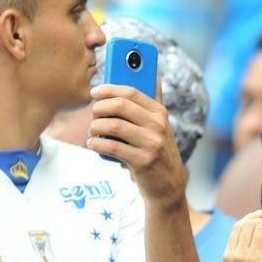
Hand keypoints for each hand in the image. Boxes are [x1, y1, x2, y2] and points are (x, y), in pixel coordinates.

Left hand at [88, 82, 185, 206]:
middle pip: (120, 106)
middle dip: (99, 108)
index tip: (94, 92)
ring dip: (95, 127)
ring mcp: (151, 143)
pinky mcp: (143, 161)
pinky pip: (112, 147)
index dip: (109, 89)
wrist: (169, 186)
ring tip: (92, 132)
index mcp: (160, 113)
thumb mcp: (161, 127)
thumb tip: (153, 75)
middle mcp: (158, 126)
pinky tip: (94, 145)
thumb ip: (155, 102)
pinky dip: (97, 144)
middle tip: (92, 115)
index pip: (131, 92)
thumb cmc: (158, 153)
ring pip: (113, 125)